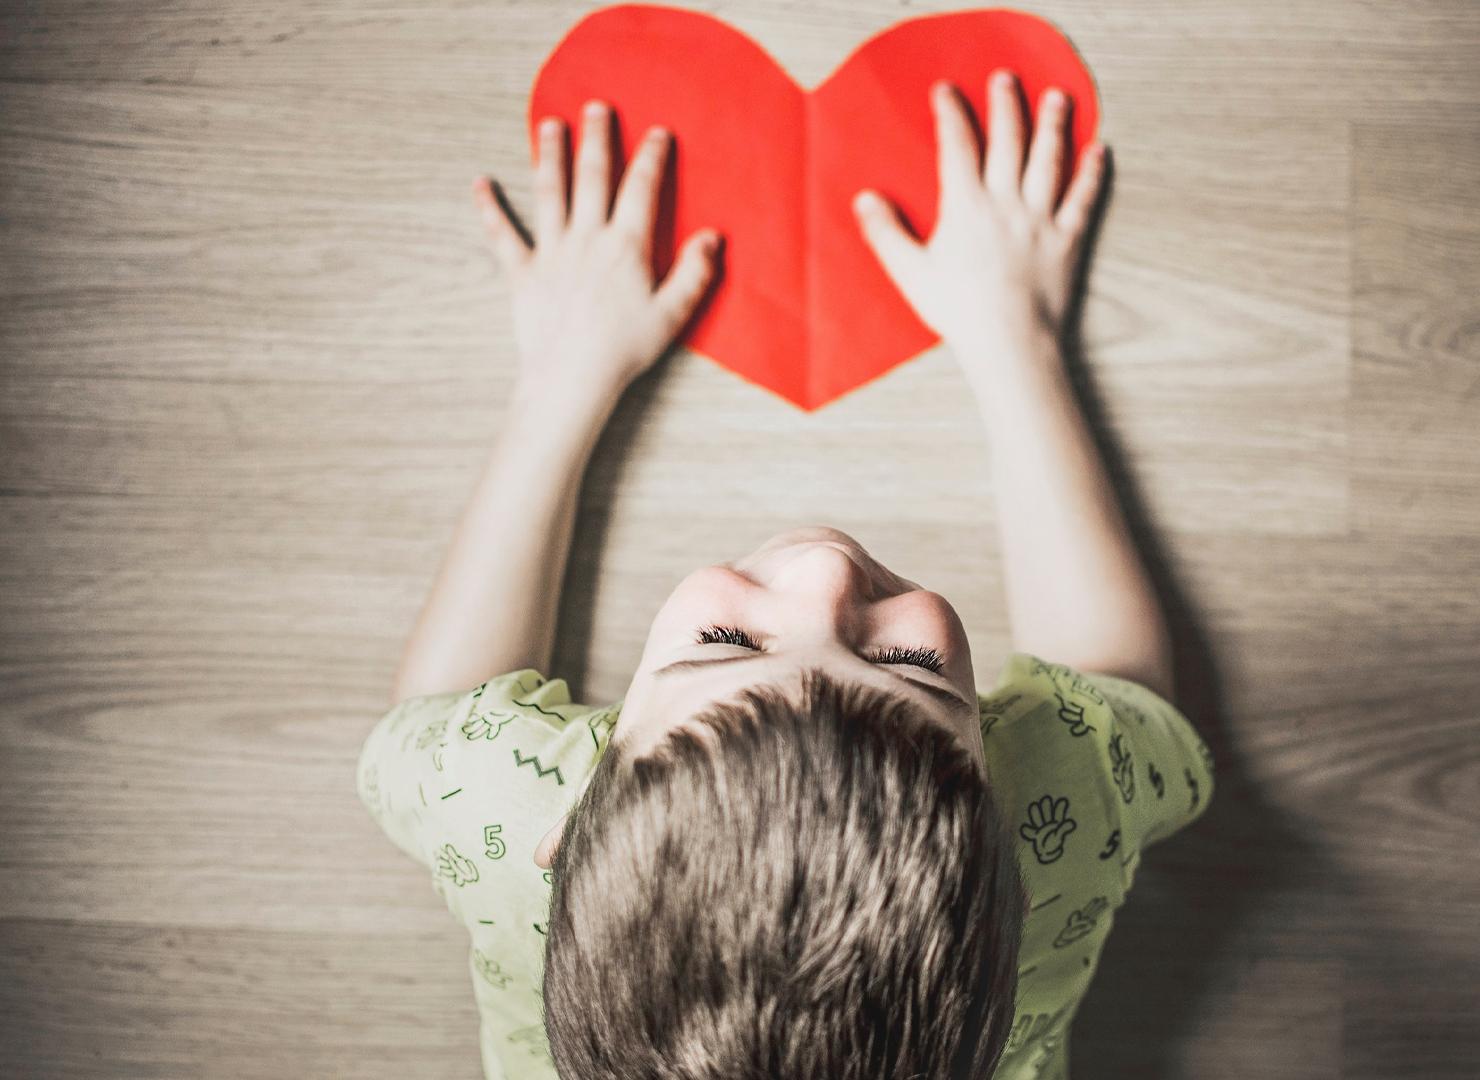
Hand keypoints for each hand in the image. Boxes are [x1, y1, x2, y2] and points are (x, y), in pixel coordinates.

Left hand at [473, 99, 722, 398]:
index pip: (641, 188)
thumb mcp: (672, 314)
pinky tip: (480, 184)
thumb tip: (712, 237)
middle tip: (596, 108)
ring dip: (549, 155)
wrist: (573, 378)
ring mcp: (552, 252)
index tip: (657, 133)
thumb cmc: (624, 350)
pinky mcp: (523, 273)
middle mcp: (587, 239)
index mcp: (626, 246)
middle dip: (596, 138)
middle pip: (592, 176)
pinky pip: (502, 235)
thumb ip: (694, 272)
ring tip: (550, 125)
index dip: (651, 157)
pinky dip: (489, 208)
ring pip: (549, 192)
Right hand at [851, 68, 1105, 357]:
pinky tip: (1099, 150)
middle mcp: (1006, 202)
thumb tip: (865, 198)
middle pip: (1008, 141)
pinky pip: (1083, 199)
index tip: (947, 90)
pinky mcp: (1067, 239)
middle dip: (1006, 105)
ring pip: (1049, 160)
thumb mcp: (910, 273)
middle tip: (1006, 78)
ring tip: (1058, 98)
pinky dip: (1092, 173)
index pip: (957, 147)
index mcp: (966, 207)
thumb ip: (886, 233)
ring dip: (1053, 125)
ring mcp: (1040, 219)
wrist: (1009, 340)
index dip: (951, 114)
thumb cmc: (957, 310)